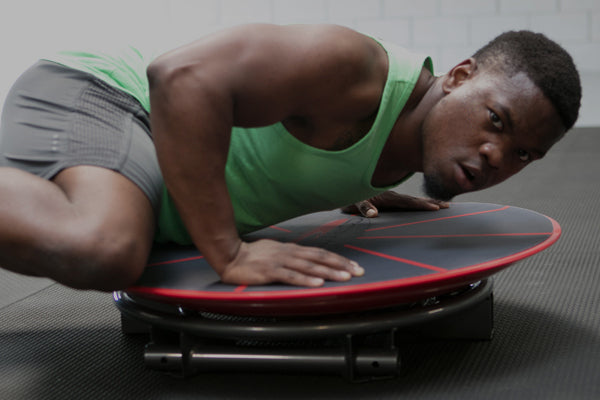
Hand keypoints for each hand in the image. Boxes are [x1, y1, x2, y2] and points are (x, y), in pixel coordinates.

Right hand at [219, 239, 364, 286]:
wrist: (230, 255)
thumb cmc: (253, 256)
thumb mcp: (277, 253)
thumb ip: (293, 258)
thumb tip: (310, 264)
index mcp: (292, 249)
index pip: (320, 253)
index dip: (338, 259)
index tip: (354, 266)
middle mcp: (290, 253)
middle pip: (320, 257)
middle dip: (341, 265)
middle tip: (358, 272)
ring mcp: (280, 261)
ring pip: (309, 266)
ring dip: (328, 272)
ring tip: (344, 278)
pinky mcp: (270, 271)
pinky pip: (291, 276)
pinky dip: (306, 280)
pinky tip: (317, 284)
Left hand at [341, 191, 448, 217]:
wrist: (345, 186)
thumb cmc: (349, 197)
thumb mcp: (353, 203)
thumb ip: (363, 207)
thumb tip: (373, 214)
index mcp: (387, 198)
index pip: (407, 202)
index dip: (421, 205)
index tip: (434, 207)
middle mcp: (392, 196)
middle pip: (415, 199)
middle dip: (431, 202)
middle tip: (447, 206)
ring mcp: (392, 197)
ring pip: (414, 199)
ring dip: (428, 202)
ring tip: (444, 205)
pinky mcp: (390, 199)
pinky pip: (408, 201)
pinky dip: (420, 202)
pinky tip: (426, 204)